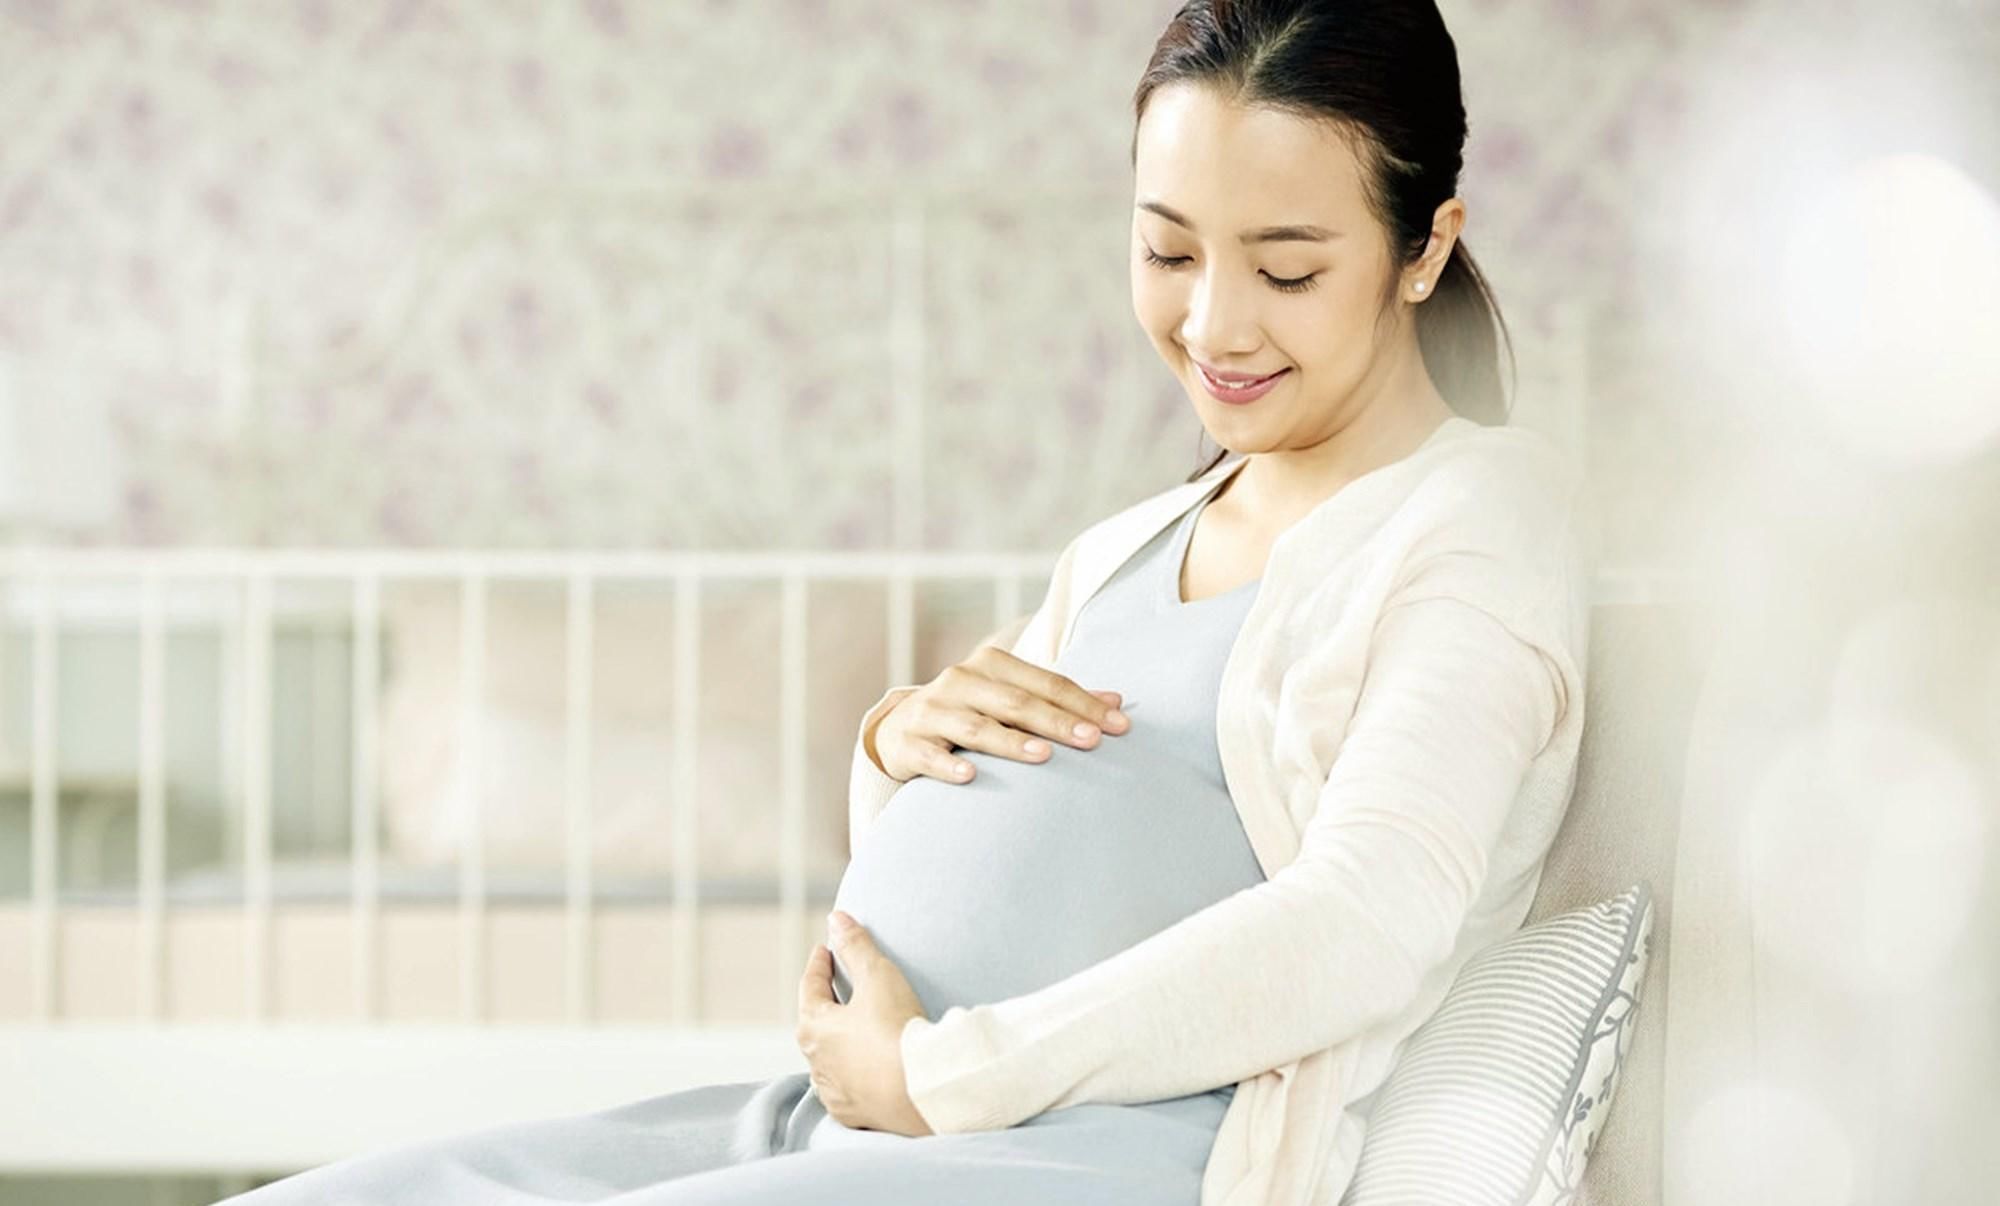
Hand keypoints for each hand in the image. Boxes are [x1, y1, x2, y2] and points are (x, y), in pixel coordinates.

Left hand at [796, 911, 933, 1136]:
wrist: (920, 1090)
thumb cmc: (896, 1030)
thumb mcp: (878, 977)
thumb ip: (855, 946)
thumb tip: (836, 919)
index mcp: (814, 1026)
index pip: (811, 986)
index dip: (820, 964)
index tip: (824, 951)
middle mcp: (815, 1062)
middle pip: (815, 1024)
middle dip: (825, 1003)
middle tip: (836, 987)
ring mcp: (833, 1091)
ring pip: (828, 1060)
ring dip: (838, 1043)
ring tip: (853, 1031)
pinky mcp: (853, 1113)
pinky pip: (847, 1088)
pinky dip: (853, 1074)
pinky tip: (865, 1070)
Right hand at [867, 646, 1130, 784]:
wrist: (899, 727)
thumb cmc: (971, 713)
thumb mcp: (1009, 698)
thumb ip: (1057, 700)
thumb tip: (1117, 702)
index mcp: (990, 665)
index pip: (1046, 682)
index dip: (1083, 703)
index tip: (1118, 726)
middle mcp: (960, 681)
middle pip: (1016, 702)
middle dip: (1057, 721)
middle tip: (1093, 741)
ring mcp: (932, 711)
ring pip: (976, 728)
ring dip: (1010, 742)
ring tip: (1043, 756)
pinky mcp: (908, 743)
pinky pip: (930, 756)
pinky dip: (948, 766)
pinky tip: (970, 776)